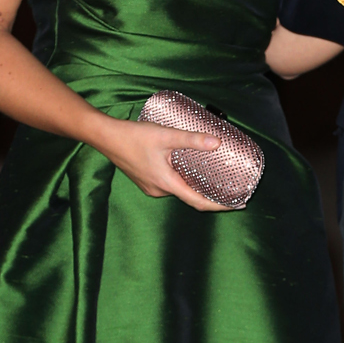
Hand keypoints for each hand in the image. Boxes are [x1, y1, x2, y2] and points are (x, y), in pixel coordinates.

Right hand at [97, 118, 227, 211]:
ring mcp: (151, 187)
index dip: (220, 206)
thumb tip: (217, 142)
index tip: (238, 204)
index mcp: (166, 184)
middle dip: (211, 194)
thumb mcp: (166, 136)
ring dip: (195, 186)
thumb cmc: (133, 136)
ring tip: (213, 176)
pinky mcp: (145, 181)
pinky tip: (188, 169)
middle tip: (230, 187)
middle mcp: (159, 190)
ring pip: (179, 190)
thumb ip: (192, 139)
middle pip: (190, 197)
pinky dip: (182, 181)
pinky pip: (169, 185)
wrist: (105, 137)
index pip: (198, 202)